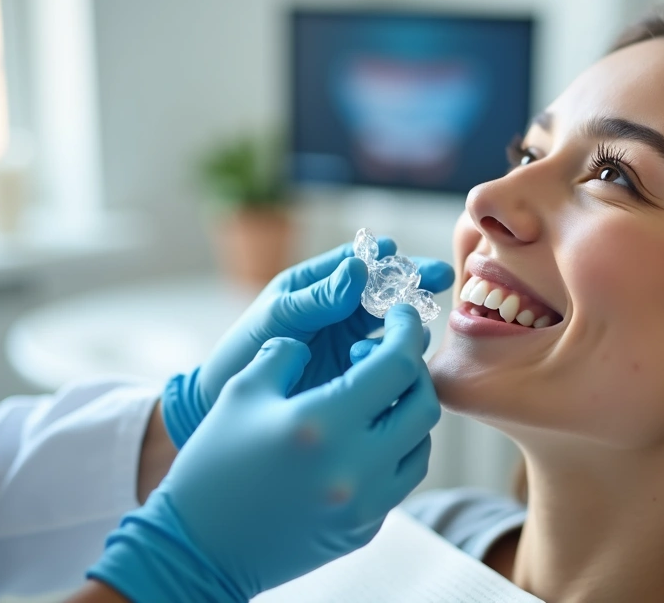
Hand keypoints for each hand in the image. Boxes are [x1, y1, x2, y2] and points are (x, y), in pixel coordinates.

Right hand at [88, 305, 439, 602]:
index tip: (402, 317)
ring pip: (420, 445)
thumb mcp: (243, 391)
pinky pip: (401, 479)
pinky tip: (365, 437)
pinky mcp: (365, 529)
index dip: (406, 333)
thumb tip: (318, 345)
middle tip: (389, 355)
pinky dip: (395, 450)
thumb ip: (288, 354)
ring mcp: (365, 505)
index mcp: (323, 424)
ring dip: (407, 413)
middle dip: (413, 371)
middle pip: (423, 405)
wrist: (199, 548)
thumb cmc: (214, 463)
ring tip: (377, 399)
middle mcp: (355, 467)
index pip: (396, 366)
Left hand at [161, 239, 452, 446]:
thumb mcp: (276, 322)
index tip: (401, 255)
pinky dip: (401, 358)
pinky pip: (390, 361)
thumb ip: (317, 298)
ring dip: (408, 322)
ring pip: (395, 325)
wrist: (225, 408)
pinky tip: (400, 362)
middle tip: (438, 278)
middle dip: (414, 282)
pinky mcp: (358, 375)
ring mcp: (352, 342)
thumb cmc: (241, 356)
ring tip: (410, 327)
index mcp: (317, 287)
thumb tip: (357, 268)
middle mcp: (340, 311)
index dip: (386, 257)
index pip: (361, 263)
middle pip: (388, 290)